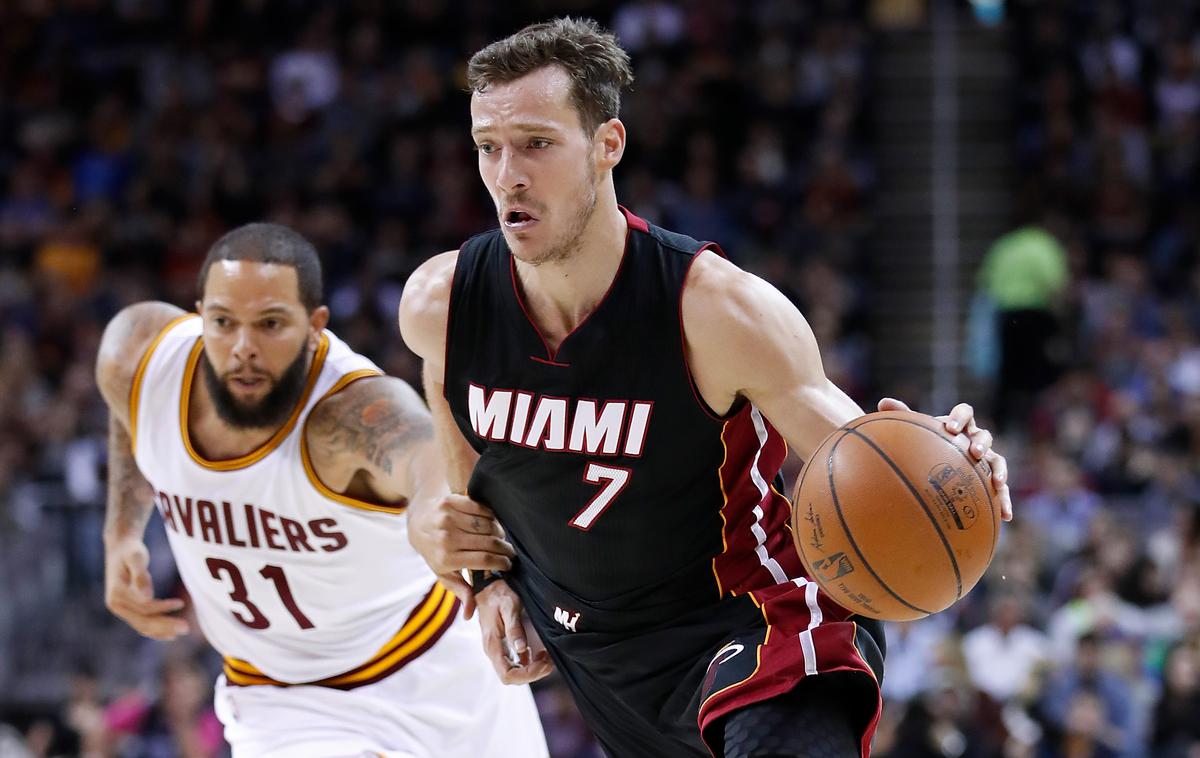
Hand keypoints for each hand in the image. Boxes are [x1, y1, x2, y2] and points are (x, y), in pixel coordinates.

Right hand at [104, 537, 188, 639]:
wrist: (120, 548)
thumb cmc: (131, 551)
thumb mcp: (136, 558)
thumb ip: (141, 576)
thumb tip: (147, 596)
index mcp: (117, 593)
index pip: (143, 606)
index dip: (162, 607)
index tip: (181, 603)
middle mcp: (116, 604)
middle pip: (142, 621)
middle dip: (165, 625)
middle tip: (186, 628)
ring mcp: (120, 609)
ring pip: (142, 625)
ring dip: (162, 630)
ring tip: (183, 631)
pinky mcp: (126, 609)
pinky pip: (141, 624)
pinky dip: (156, 630)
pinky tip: (171, 634)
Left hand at [407, 493, 514, 617]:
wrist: (418, 523)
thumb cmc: (436, 552)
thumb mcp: (444, 574)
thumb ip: (460, 592)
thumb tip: (470, 614)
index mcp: (446, 558)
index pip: (484, 561)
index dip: (502, 563)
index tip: (509, 565)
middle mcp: (446, 537)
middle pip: (489, 542)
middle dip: (505, 548)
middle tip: (511, 552)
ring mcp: (448, 518)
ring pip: (486, 524)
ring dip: (499, 532)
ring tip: (502, 538)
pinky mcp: (450, 501)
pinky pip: (480, 508)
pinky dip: (490, 516)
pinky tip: (492, 523)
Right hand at [476, 580, 553, 684]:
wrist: (487, 584)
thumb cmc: (498, 593)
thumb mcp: (509, 606)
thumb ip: (514, 628)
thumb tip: (522, 649)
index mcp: (492, 645)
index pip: (507, 675)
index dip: (527, 675)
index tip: (544, 664)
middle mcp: (493, 651)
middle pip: (511, 677)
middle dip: (533, 674)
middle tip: (549, 662)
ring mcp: (497, 649)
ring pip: (514, 671)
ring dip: (532, 669)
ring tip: (547, 658)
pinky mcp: (503, 645)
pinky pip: (515, 662)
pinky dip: (529, 663)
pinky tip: (540, 654)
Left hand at [878, 398, 1011, 521]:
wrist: (935, 460)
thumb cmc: (925, 443)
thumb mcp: (916, 431)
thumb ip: (902, 415)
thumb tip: (883, 402)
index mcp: (959, 423)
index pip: (965, 412)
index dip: (959, 417)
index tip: (949, 428)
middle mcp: (975, 438)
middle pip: (984, 435)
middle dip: (982, 443)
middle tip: (975, 452)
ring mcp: (985, 458)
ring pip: (997, 460)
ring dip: (999, 469)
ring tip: (997, 481)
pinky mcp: (990, 478)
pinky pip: (1001, 488)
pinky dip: (1004, 500)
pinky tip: (1006, 515)